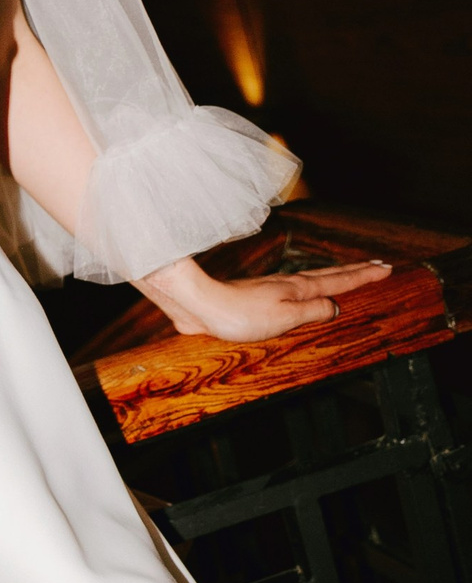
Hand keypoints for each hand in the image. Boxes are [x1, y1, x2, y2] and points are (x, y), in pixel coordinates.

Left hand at [136, 254, 391, 341]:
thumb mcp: (284, 317)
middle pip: (328, 275)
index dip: (363, 276)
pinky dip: (310, 287)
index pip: (338, 281)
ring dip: (334, 276)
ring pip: (312, 280)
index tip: (385, 268)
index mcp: (298, 289)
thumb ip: (312, 311)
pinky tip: (305, 292)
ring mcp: (271, 288)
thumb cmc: (237, 313)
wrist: (198, 303)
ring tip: (349, 274)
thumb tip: (336, 307)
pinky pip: (294, 290)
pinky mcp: (255, 297)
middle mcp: (287, 285)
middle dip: (354, 271)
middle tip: (377, 265)